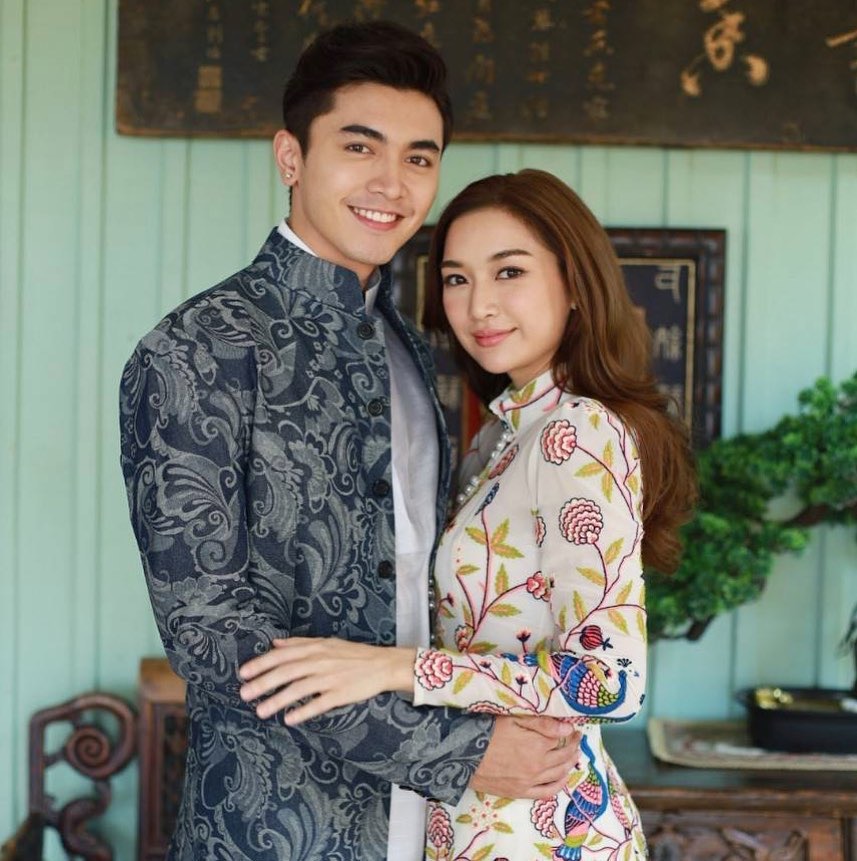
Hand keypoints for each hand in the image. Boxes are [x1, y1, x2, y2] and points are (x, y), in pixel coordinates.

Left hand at [238, 637, 415, 724]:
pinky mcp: (341, 694)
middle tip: (244, 694)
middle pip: (286, 672)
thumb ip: (298, 643)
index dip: (261, 663)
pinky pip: (319, 703)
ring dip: (278, 700)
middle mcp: (320, 661)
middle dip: (263, 683)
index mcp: (314, 648)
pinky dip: (303, 711)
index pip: (282, 655)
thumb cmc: (351, 654)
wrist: (382, 664)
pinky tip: (289, 719)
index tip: (243, 673)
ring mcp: (330, 678)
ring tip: (260, 711)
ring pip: (299, 689)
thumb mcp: (325, 642)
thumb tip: (274, 643)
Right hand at [469, 716, 581, 798]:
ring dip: (570, 765)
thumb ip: (542, 724)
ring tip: (574, 757)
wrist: (463, 755)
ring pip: (558, 775)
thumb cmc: (487, 731)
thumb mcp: (513, 720)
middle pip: (563, 757)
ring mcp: (530, 781)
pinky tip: (562, 778)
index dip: (569, 733)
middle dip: (573, 747)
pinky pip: (546, 792)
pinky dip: (558, 785)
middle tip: (577, 740)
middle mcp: (538, 766)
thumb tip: (568, 728)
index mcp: (537, 745)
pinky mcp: (520, 792)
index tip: (573, 728)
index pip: (561, 738)